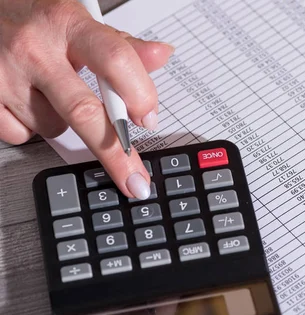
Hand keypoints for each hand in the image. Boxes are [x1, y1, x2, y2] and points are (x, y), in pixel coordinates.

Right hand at [0, 0, 173, 198]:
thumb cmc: (33, 16)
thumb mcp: (78, 20)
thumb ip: (120, 45)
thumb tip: (160, 55)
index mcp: (68, 24)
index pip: (115, 62)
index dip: (139, 95)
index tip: (149, 120)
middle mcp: (34, 48)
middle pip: (84, 112)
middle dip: (115, 153)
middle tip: (135, 178)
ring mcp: (5, 74)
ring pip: (53, 127)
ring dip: (64, 123)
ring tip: (53, 92)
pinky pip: (22, 134)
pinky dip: (31, 127)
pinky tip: (28, 100)